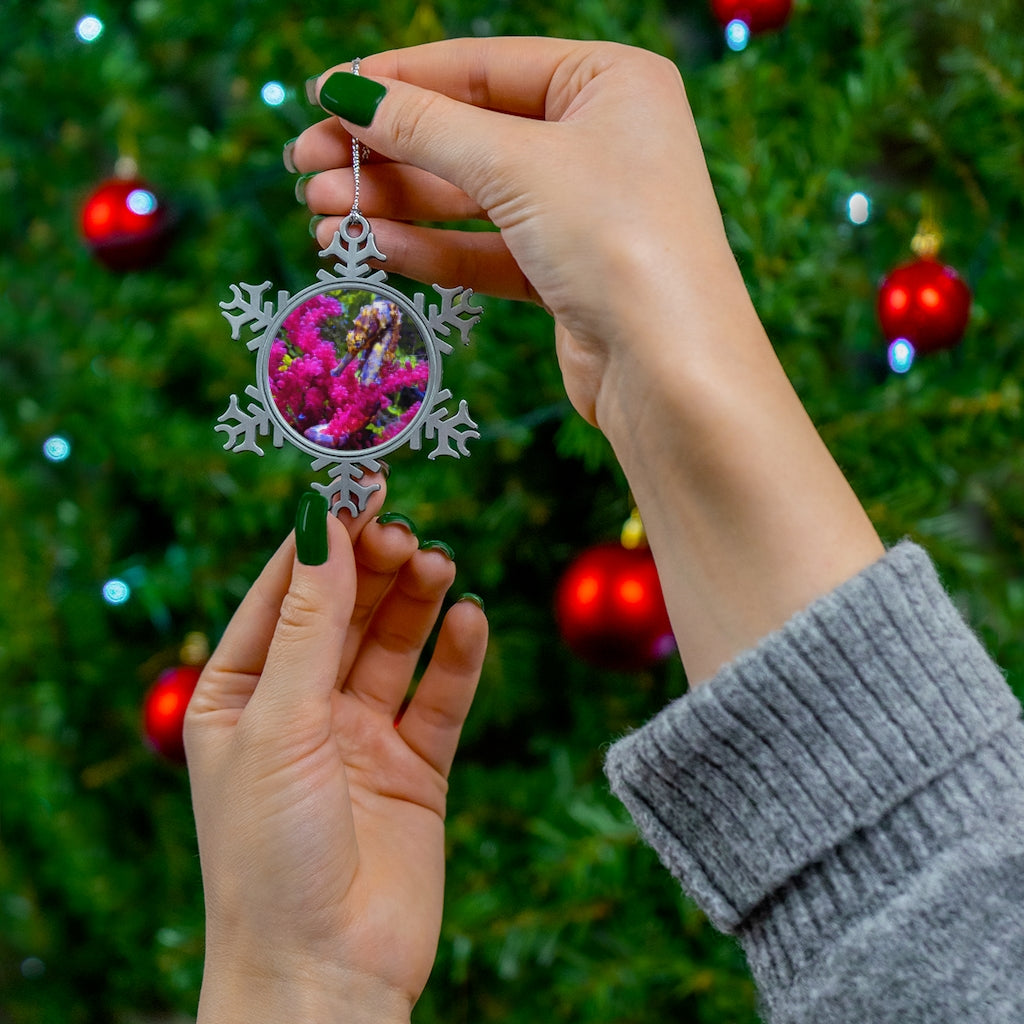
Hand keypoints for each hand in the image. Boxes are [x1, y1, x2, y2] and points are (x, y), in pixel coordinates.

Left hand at [185, 489, 487, 1023]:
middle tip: (406, 534)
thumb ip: (309, 622)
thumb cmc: (270, 854)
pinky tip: (471, 620)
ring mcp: (360, 736)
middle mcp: (300, 707)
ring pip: (394, 645)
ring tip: (440, 565)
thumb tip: (322, 522)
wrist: (325, 975)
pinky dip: (458, 657)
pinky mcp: (415, 766)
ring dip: (417, 601)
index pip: (283, 593)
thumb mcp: (279, 722)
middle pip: (345, 611)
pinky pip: (440, 696)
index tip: (359, 487)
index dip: (321, 538)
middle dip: (374, 567)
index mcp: (241, 693)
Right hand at [290, 37, 746, 427]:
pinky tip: (374, 249)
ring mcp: (582, 210)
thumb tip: (346, 92)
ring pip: (470, 198)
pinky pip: (485, 250)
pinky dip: (431, 249)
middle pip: (468, 134)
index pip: (481, 66)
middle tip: (305, 167)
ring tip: (321, 215)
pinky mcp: (566, 274)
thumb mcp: (515, 165)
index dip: (397, 80)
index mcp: (609, 82)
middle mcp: (599, 140)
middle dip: (385, 153)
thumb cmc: (617, 240)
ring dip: (395, 205)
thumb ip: (426, 127)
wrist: (672, 372)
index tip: (322, 94)